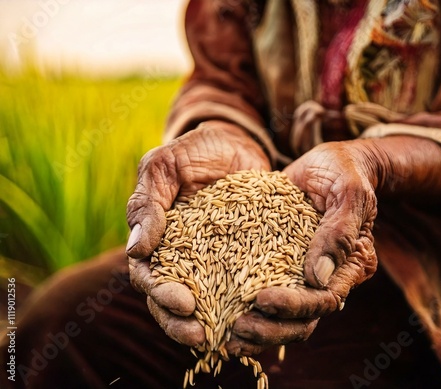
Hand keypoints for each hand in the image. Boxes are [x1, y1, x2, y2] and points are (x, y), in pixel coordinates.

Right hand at [126, 121, 270, 345]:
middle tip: (201, 336)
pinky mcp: (242, 255)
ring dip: (213, 322)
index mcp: (156, 239)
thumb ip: (147, 203)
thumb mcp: (164, 166)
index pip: (149, 277)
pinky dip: (245, 303)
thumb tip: (136, 250)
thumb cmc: (193, 151)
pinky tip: (259, 317)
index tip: (183, 304)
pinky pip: (241, 284)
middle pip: (173, 300)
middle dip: (182, 322)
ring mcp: (212, 258)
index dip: (161, 295)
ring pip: (206, 300)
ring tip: (228, 338)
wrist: (235, 143)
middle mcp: (182, 255)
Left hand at [227, 141, 377, 355]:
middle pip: (304, 319)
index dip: (295, 306)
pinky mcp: (283, 263)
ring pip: (286, 317)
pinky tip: (222, 316)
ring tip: (227, 334)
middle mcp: (330, 276)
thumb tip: (317, 277)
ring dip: (259, 329)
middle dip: (272, 327)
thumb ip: (339, 231)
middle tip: (238, 326)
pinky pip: (269, 292)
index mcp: (350, 264)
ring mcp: (305, 273)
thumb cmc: (345, 172)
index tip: (262, 299)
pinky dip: (248, 309)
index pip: (325, 299)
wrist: (334, 164)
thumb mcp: (349, 192)